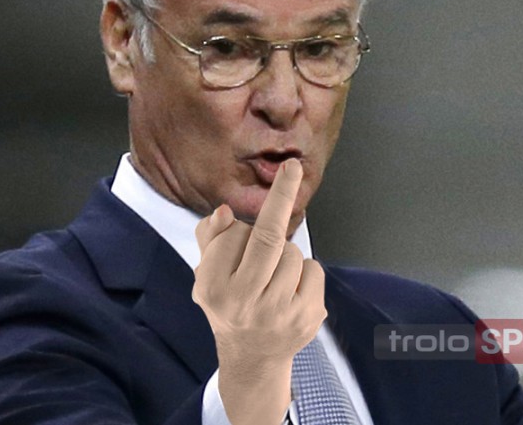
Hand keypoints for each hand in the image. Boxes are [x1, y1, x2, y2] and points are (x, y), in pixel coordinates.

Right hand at [192, 159, 326, 424]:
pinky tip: (291, 289)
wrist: (251, 357)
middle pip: (269, 238)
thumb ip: (210, 238)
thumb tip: (223, 211)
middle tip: (291, 166)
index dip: (238, 228)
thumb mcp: (208, 273)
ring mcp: (278, 313)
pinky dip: (306, 271)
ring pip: (293, 253)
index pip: (233, 236)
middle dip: (283, 195)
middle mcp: (244, 303)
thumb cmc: (229, 302)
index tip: (237, 220)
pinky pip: (314, 269)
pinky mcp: (307, 318)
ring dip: (286, 253)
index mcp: (214, 289)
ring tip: (274, 275)